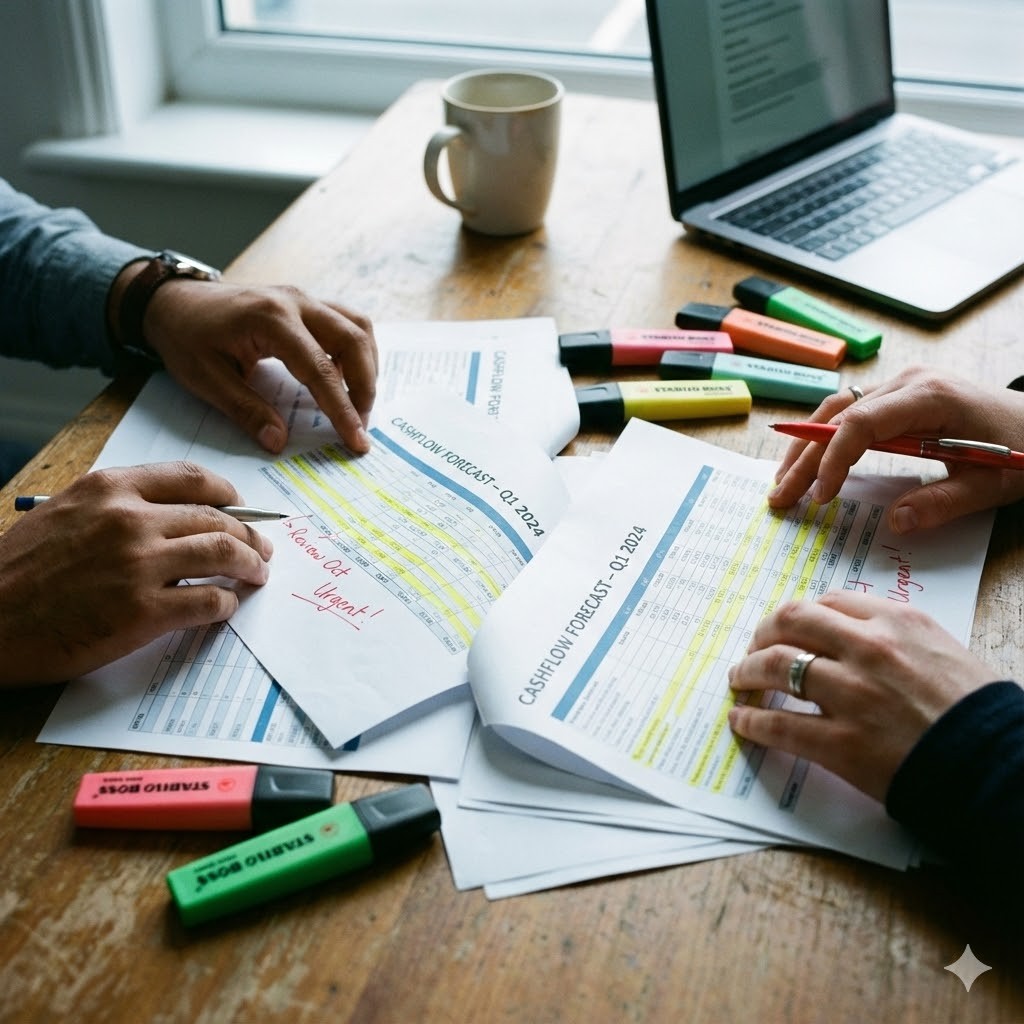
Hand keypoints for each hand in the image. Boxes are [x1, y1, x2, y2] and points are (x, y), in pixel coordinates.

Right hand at [0, 462, 273, 686]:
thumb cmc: (17, 571)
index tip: (240, 506)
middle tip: (261, 549)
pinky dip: (227, 603)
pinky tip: (228, 606)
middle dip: (249, 534)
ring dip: (250, 565)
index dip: (227, 494)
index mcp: (110, 489)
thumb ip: (117, 507)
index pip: (190, 478)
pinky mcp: (144, 612)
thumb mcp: (64, 514)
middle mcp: (129, 519)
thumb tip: (171, 516)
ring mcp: (139, 565)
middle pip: (216, 517)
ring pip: (223, 553)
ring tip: (257, 575)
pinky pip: (209, 601)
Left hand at [144, 278, 378, 454]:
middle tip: (360, 425)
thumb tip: (278, 442)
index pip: (320, 369)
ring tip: (357, 403)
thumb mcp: (205, 379)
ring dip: (366, 366)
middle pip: (353, 341)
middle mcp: (295, 302)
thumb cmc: (185, 336)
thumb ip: (245, 410)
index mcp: (270, 320)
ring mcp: (303, 299)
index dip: (342, 409)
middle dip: (365, 388)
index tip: (357, 440)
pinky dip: (355, 351)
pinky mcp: (305, 304)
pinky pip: (347, 322)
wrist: (172, 300)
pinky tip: (343, 378)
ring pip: (358, 327)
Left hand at [727, 591, 995, 801]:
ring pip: (777, 666)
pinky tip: (742, 720)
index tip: (786, 626)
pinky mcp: (841, 742)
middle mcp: (868, 649)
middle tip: (752, 647)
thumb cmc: (974, 709)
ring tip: (739, 678)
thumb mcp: (941, 649)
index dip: (799, 615)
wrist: (995, 764)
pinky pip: (779, 724)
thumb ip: (895, 635)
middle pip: (791, 622)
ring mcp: (851, 695)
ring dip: (748, 670)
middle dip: (763, 632)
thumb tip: (851, 634)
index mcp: (895, 622)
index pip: (828, 602)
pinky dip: (752, 720)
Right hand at [767, 367, 1023, 532]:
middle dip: (804, 459)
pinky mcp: (899, 396)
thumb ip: (944, 502)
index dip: (833, 461)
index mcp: (930, 396)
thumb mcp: (992, 484)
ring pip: (835, 410)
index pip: (861, 423)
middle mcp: (908, 382)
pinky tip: (808, 463)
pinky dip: (823, 438)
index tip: (820, 498)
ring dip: (805, 447)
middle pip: (837, 415)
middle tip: (780, 498)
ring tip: (782, 482)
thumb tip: (896, 522)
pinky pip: (849, 412)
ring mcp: (901, 385)